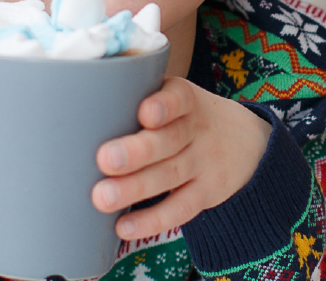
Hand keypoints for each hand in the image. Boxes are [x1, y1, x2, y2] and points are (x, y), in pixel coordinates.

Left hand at [91, 78, 270, 238]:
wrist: (251, 143)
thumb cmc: (189, 118)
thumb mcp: (179, 99)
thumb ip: (139, 100)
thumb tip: (75, 112)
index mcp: (186, 100)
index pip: (179, 98)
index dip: (164, 106)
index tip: (145, 112)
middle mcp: (197, 130)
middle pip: (169, 140)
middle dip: (138, 151)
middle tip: (105, 159)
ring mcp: (205, 162)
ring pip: (170, 175)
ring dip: (136, 188)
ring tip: (103, 198)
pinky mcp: (209, 192)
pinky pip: (181, 208)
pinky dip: (153, 219)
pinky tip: (125, 227)